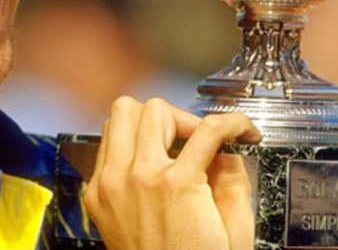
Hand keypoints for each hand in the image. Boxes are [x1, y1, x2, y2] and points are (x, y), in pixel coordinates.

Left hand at [84, 96, 261, 249]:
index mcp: (177, 184)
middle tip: (197, 140)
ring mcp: (110, 184)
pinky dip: (127, 144)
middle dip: (184, 120)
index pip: (209, 129)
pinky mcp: (96, 194)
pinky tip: (145, 162)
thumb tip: (228, 148)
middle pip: (156, 109)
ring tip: (167, 145)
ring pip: (120, 115)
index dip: (235, 122)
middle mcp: (138, 177)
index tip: (241, 129)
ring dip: (149, 123)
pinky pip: (106, 145)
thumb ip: (235, 177)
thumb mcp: (235, 227)